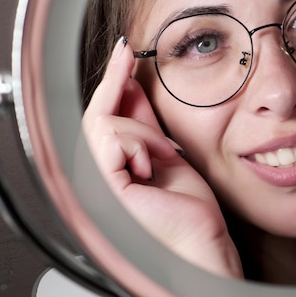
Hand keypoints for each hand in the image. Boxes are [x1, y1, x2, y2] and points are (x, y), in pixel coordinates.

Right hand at [82, 38, 242, 278]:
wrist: (202, 243)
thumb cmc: (188, 211)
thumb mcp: (164, 154)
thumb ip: (144, 125)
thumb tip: (132, 86)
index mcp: (108, 170)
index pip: (101, 116)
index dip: (112, 81)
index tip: (125, 53)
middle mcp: (94, 178)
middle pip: (94, 114)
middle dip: (118, 82)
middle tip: (130, 53)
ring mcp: (93, 184)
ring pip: (104, 123)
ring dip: (144, 132)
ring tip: (164, 157)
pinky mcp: (102, 188)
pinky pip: (110, 137)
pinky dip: (139, 144)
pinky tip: (155, 164)